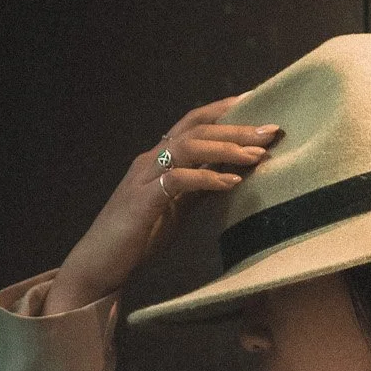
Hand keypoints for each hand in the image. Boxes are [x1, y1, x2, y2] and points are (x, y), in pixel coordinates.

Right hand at [42, 98, 282, 313]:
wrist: (98, 265)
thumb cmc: (137, 238)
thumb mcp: (176, 209)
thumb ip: (198, 189)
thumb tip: (232, 174)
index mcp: (159, 158)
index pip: (195, 122)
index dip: (226, 111)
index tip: (260, 105)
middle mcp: (150, 159)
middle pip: (196, 127)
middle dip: (236, 127)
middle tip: (271, 131)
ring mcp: (144, 177)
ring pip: (189, 146)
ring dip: (226, 148)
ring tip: (257, 155)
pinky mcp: (142, 200)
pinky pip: (179, 180)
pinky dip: (208, 178)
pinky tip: (231, 182)